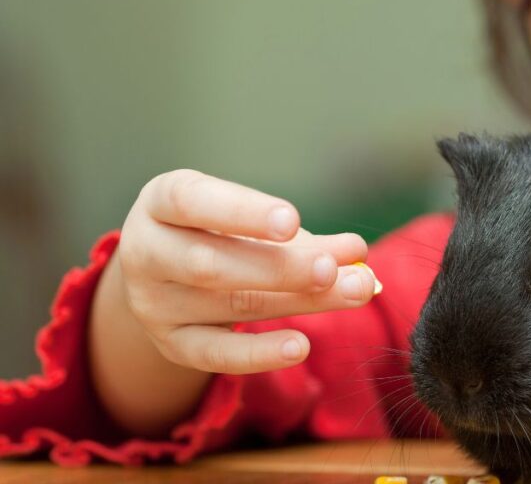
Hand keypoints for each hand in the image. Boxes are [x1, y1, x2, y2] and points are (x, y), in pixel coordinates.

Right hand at [116, 169, 379, 374]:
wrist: (165, 272)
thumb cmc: (218, 230)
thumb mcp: (246, 219)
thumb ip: (299, 236)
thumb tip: (357, 252)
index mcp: (161, 202)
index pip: (193, 202)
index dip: (243, 213)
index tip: (293, 220)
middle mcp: (146, 251)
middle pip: (212, 264)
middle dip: (280, 267)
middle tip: (334, 267)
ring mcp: (154, 303)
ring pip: (230, 304)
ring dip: (299, 300)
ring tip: (354, 290)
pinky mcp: (171, 343)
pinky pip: (216, 355)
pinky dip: (259, 353)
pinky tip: (300, 346)